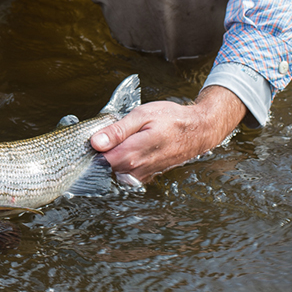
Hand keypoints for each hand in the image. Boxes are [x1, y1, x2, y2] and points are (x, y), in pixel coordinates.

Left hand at [90, 85, 245, 184]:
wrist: (198, 130)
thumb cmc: (172, 119)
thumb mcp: (142, 115)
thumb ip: (117, 130)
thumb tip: (96, 142)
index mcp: (132, 153)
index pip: (99, 161)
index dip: (92, 149)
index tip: (94, 137)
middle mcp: (136, 169)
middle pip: (105, 166)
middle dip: (103, 151)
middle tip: (110, 133)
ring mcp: (143, 175)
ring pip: (115, 170)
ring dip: (114, 156)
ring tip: (123, 139)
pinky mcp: (148, 176)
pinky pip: (127, 172)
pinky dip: (124, 161)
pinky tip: (131, 147)